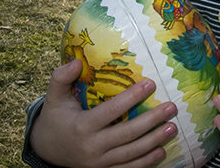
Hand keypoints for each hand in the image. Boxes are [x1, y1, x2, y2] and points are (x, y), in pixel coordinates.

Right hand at [29, 59, 178, 167]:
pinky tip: (161, 151)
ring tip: (173, 127)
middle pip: (127, 133)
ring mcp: (98, 162)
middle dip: (151, 120)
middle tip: (171, 107)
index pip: (111, 110)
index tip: (151, 83)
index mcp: (81, 126)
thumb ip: (61, 78)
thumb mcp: (54, 99)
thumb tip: (76, 61)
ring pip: (131, 153)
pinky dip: (145, 162)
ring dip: (154, 141)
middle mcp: (91, 146)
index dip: (132, 97)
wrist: (46, 151)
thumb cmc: (55, 119)